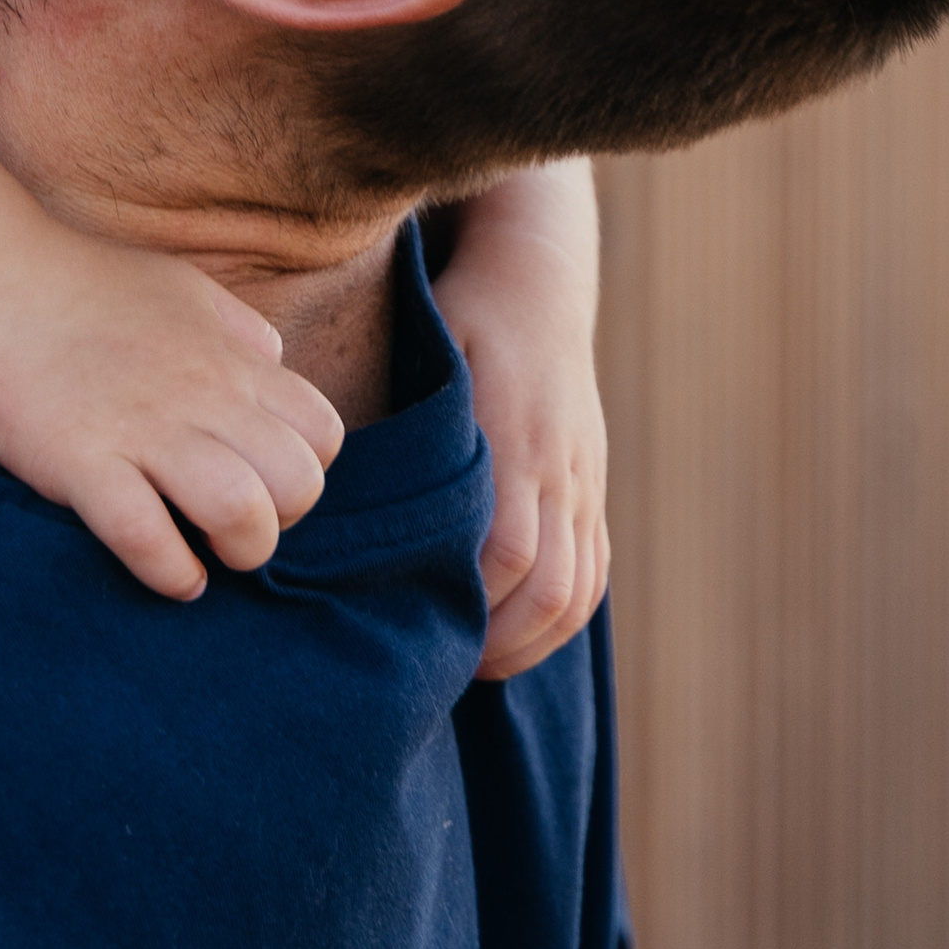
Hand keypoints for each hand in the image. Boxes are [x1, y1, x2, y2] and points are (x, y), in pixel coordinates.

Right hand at [0, 231, 340, 600]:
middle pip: (297, 484)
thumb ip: (239, 331)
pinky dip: (170, 572)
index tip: (264, 482)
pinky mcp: (81, 463)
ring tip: (208, 552)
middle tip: (237, 524)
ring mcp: (142, 432)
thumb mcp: (184, 289)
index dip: (305, 471)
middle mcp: (201, 396)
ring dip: (236, 551)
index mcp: (229, 358)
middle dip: (281, 522)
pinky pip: (147, 537)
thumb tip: (275, 367)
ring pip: (239, 513)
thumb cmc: (84, 284)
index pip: (322, 433)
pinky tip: (168, 574)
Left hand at [434, 160, 609, 679]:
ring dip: (534, 640)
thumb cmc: (466, 317)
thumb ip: (410, 430)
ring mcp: (584, 481)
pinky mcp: (593, 487)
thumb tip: (353, 499)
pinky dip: (564, 616)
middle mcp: (560, 469)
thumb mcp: (430, 355)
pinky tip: (519, 632)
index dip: (472, 604)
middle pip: (553, 587)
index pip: (508, 551)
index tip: (423, 630)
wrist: (540, 281)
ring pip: (580, 590)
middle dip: (502, 642)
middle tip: (444, 667)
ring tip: (477, 663)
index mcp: (515, 440)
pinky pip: (596, 570)